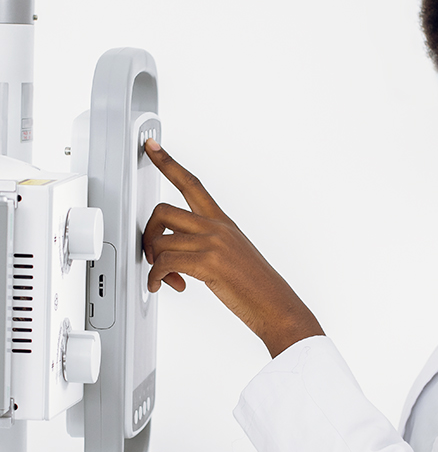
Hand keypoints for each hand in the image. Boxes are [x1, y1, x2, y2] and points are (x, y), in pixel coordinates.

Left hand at [142, 140, 323, 357]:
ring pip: (160, 240)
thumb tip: (176, 253)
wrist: (276, 304)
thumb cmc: (255, 286)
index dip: (168, 162)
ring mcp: (213, 243)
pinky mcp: (208, 262)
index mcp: (223, 223)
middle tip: (152, 255)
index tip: (151, 147)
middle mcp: (217, 228)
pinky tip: (164, 285)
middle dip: (147, 234)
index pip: (191, 183)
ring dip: (154, 264)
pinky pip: (164, 262)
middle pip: (163, 211)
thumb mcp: (233, 256)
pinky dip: (156, 277)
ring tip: (165, 279)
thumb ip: (206, 246)